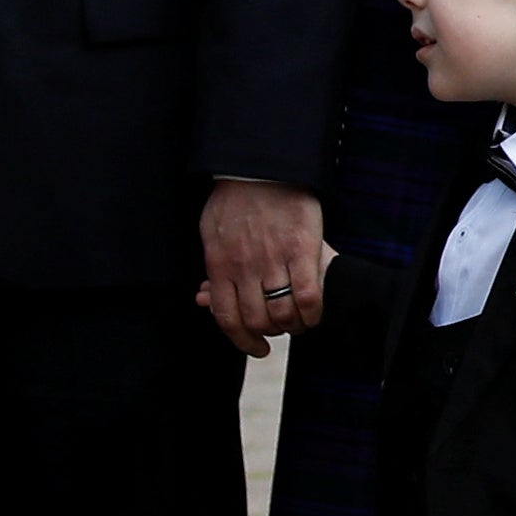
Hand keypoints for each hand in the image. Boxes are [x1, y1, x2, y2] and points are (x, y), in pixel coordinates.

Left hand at [199, 178, 325, 358]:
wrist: (261, 167)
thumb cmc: (234, 200)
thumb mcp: (211, 234)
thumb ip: (211, 271)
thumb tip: (203, 300)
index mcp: (220, 265)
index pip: (228, 319)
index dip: (242, 341)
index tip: (256, 348)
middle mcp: (245, 267)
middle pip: (257, 321)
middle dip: (270, 334)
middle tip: (279, 331)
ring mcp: (273, 258)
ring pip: (282, 314)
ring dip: (292, 326)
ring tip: (298, 322)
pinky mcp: (302, 249)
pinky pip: (308, 296)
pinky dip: (311, 313)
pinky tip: (312, 313)